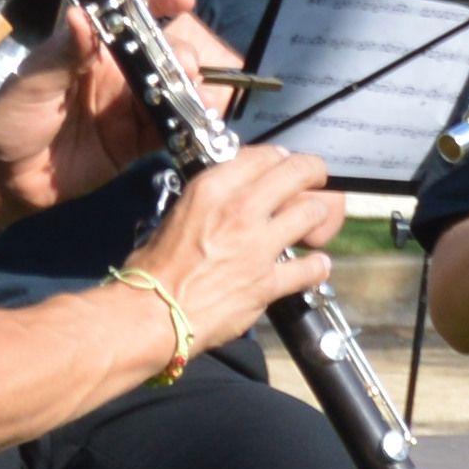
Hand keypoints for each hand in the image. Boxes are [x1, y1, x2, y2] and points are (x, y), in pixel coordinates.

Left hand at [0, 0, 202, 213]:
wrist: (4, 179)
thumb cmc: (10, 121)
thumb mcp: (31, 85)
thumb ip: (63, 55)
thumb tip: (80, 14)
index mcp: (90, 51)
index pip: (126, 18)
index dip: (157, 2)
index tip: (183, 0)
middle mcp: (116, 74)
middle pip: (161, 54)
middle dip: (181, 54)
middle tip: (185, 67)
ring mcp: (129, 108)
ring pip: (174, 89)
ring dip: (192, 88)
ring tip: (200, 97)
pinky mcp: (138, 141)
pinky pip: (171, 128)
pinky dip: (191, 124)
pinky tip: (202, 123)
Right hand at [134, 143, 343, 352]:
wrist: (149, 314)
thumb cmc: (152, 270)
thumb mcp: (177, 214)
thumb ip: (211, 200)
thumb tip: (233, 196)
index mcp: (212, 190)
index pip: (264, 154)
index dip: (282, 158)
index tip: (286, 165)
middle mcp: (239, 210)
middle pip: (299, 172)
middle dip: (313, 172)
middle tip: (315, 180)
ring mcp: (258, 246)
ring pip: (312, 212)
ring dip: (319, 216)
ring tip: (314, 223)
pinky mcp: (268, 281)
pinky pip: (310, 267)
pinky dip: (317, 267)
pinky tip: (315, 266)